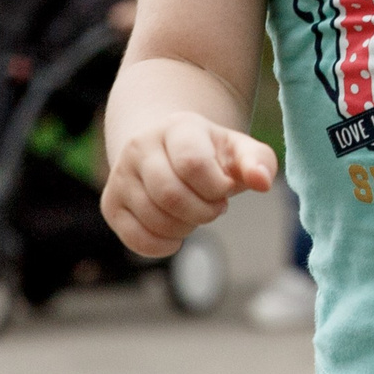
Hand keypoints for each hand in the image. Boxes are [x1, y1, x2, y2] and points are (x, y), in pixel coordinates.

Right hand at [101, 114, 277, 257]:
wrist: (166, 150)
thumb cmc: (210, 155)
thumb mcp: (238, 151)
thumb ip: (259, 162)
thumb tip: (262, 182)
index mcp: (176, 127)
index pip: (193, 164)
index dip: (216, 187)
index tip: (224, 187)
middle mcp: (140, 146)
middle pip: (170, 195)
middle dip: (202, 212)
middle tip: (213, 207)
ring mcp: (121, 175)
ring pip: (154, 219)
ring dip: (185, 228)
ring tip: (193, 214)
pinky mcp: (111, 204)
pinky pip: (137, 239)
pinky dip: (163, 246)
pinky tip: (174, 233)